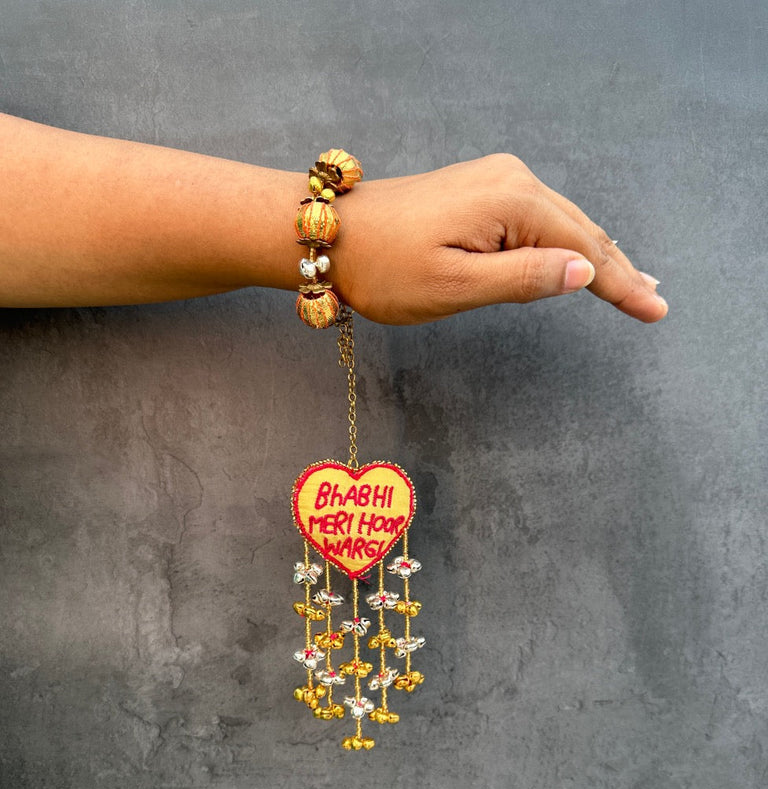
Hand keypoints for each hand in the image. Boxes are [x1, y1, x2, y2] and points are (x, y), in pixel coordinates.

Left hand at [332, 153, 666, 324]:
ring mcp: (497, 180)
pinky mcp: (482, 190)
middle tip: (656, 302)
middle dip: (620, 269)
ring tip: (636, 283)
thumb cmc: (385, 267)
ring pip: (564, 224)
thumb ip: (524, 278)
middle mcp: (512, 179)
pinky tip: (583, 255)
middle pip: (582, 231)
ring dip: (599, 255)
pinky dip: (567, 242)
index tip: (655, 311)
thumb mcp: (456, 285)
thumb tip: (585, 271)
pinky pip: (540, 219)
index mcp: (512, 201)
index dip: (621, 284)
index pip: (585, 248)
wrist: (332, 236)